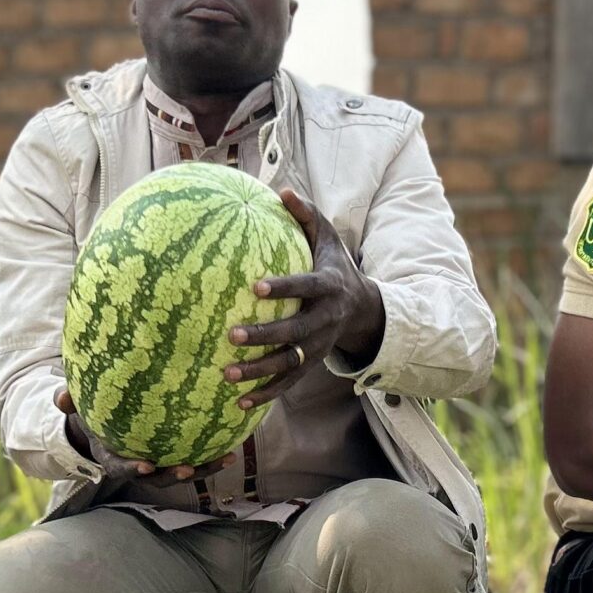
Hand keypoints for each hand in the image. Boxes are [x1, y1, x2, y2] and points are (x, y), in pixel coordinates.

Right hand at [54, 386, 215, 481]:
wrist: (104, 426)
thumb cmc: (92, 416)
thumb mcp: (78, 409)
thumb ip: (69, 402)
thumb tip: (59, 397)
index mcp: (112, 458)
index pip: (121, 468)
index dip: (132, 470)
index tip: (145, 465)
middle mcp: (137, 467)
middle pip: (158, 479)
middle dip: (173, 475)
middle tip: (188, 468)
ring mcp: (158, 465)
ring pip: (182, 473)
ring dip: (203, 469)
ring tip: (225, 458)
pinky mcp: (175, 457)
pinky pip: (195, 460)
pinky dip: (212, 457)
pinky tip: (232, 448)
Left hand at [223, 189, 384, 406]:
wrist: (364, 309)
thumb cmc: (335, 266)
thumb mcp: (328, 238)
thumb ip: (307, 216)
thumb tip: (281, 190)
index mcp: (328, 287)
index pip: (306, 287)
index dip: (284, 287)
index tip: (255, 286)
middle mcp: (326, 320)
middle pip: (296, 332)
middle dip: (265, 335)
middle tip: (232, 334)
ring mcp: (320, 346)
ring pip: (291, 363)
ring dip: (260, 371)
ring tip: (228, 373)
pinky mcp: (313, 363)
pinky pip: (289, 383)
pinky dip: (267, 394)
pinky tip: (240, 402)